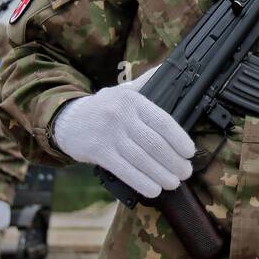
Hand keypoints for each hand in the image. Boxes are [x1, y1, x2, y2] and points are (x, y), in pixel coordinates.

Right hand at [52, 66, 193, 198]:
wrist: (68, 120)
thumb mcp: (123, 91)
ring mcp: (109, 135)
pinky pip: (125, 170)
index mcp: (133, 101)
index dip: (179, 139)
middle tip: (186, 172)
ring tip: (174, 183)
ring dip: (162, 174)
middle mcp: (122, 116)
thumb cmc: (103, 107)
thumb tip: (168, 69)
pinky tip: (154, 189)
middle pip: (154, 143)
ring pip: (142, 159)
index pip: (162, 121)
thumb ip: (147, 82)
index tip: (190, 152)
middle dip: (174, 161)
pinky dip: (142, 182)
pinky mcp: (99, 152)